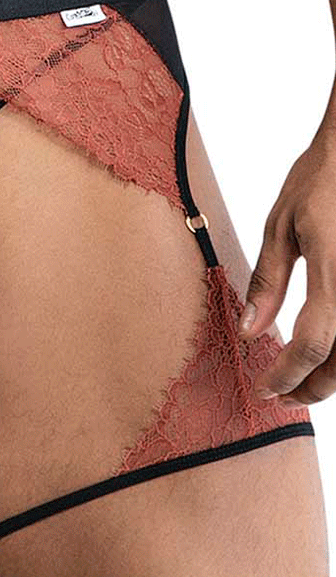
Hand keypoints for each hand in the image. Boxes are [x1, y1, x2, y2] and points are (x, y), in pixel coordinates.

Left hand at [240, 130, 335, 406]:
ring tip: (300, 380)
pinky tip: (326, 351)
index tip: (263, 387)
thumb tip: (249, 331)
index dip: (288, 373)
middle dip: (312, 387)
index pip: (314, 342)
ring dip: (334, 376)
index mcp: (334, 268)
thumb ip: (267, 281)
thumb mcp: (281, 225)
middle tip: (280, 394)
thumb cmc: (318, 181)